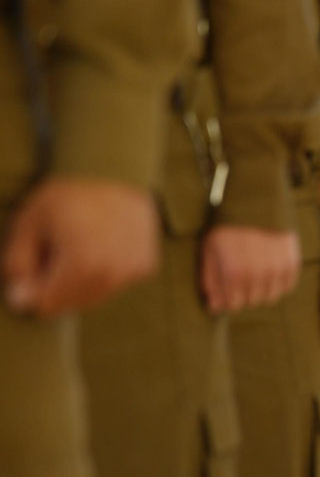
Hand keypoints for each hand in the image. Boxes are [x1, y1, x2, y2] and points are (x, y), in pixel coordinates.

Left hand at [4, 177, 158, 316]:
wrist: (115, 171)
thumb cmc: (67, 195)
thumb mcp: (28, 223)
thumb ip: (18, 265)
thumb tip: (20, 301)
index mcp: (80, 265)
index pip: (46, 306)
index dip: (33, 289)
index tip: (34, 265)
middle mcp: (111, 274)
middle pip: (72, 304)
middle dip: (57, 286)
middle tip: (57, 251)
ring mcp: (131, 271)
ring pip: (95, 295)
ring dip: (81, 281)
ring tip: (79, 246)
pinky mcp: (144, 266)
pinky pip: (116, 283)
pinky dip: (104, 272)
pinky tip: (101, 245)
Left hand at [200, 226, 299, 312]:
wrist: (256, 202)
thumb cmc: (228, 226)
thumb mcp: (210, 249)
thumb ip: (210, 280)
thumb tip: (214, 307)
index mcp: (235, 273)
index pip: (233, 305)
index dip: (228, 300)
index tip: (227, 291)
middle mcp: (258, 274)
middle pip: (252, 302)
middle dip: (243, 295)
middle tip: (240, 280)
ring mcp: (277, 269)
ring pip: (271, 297)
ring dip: (261, 291)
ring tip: (255, 275)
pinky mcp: (292, 262)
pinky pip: (287, 286)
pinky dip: (278, 283)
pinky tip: (270, 271)